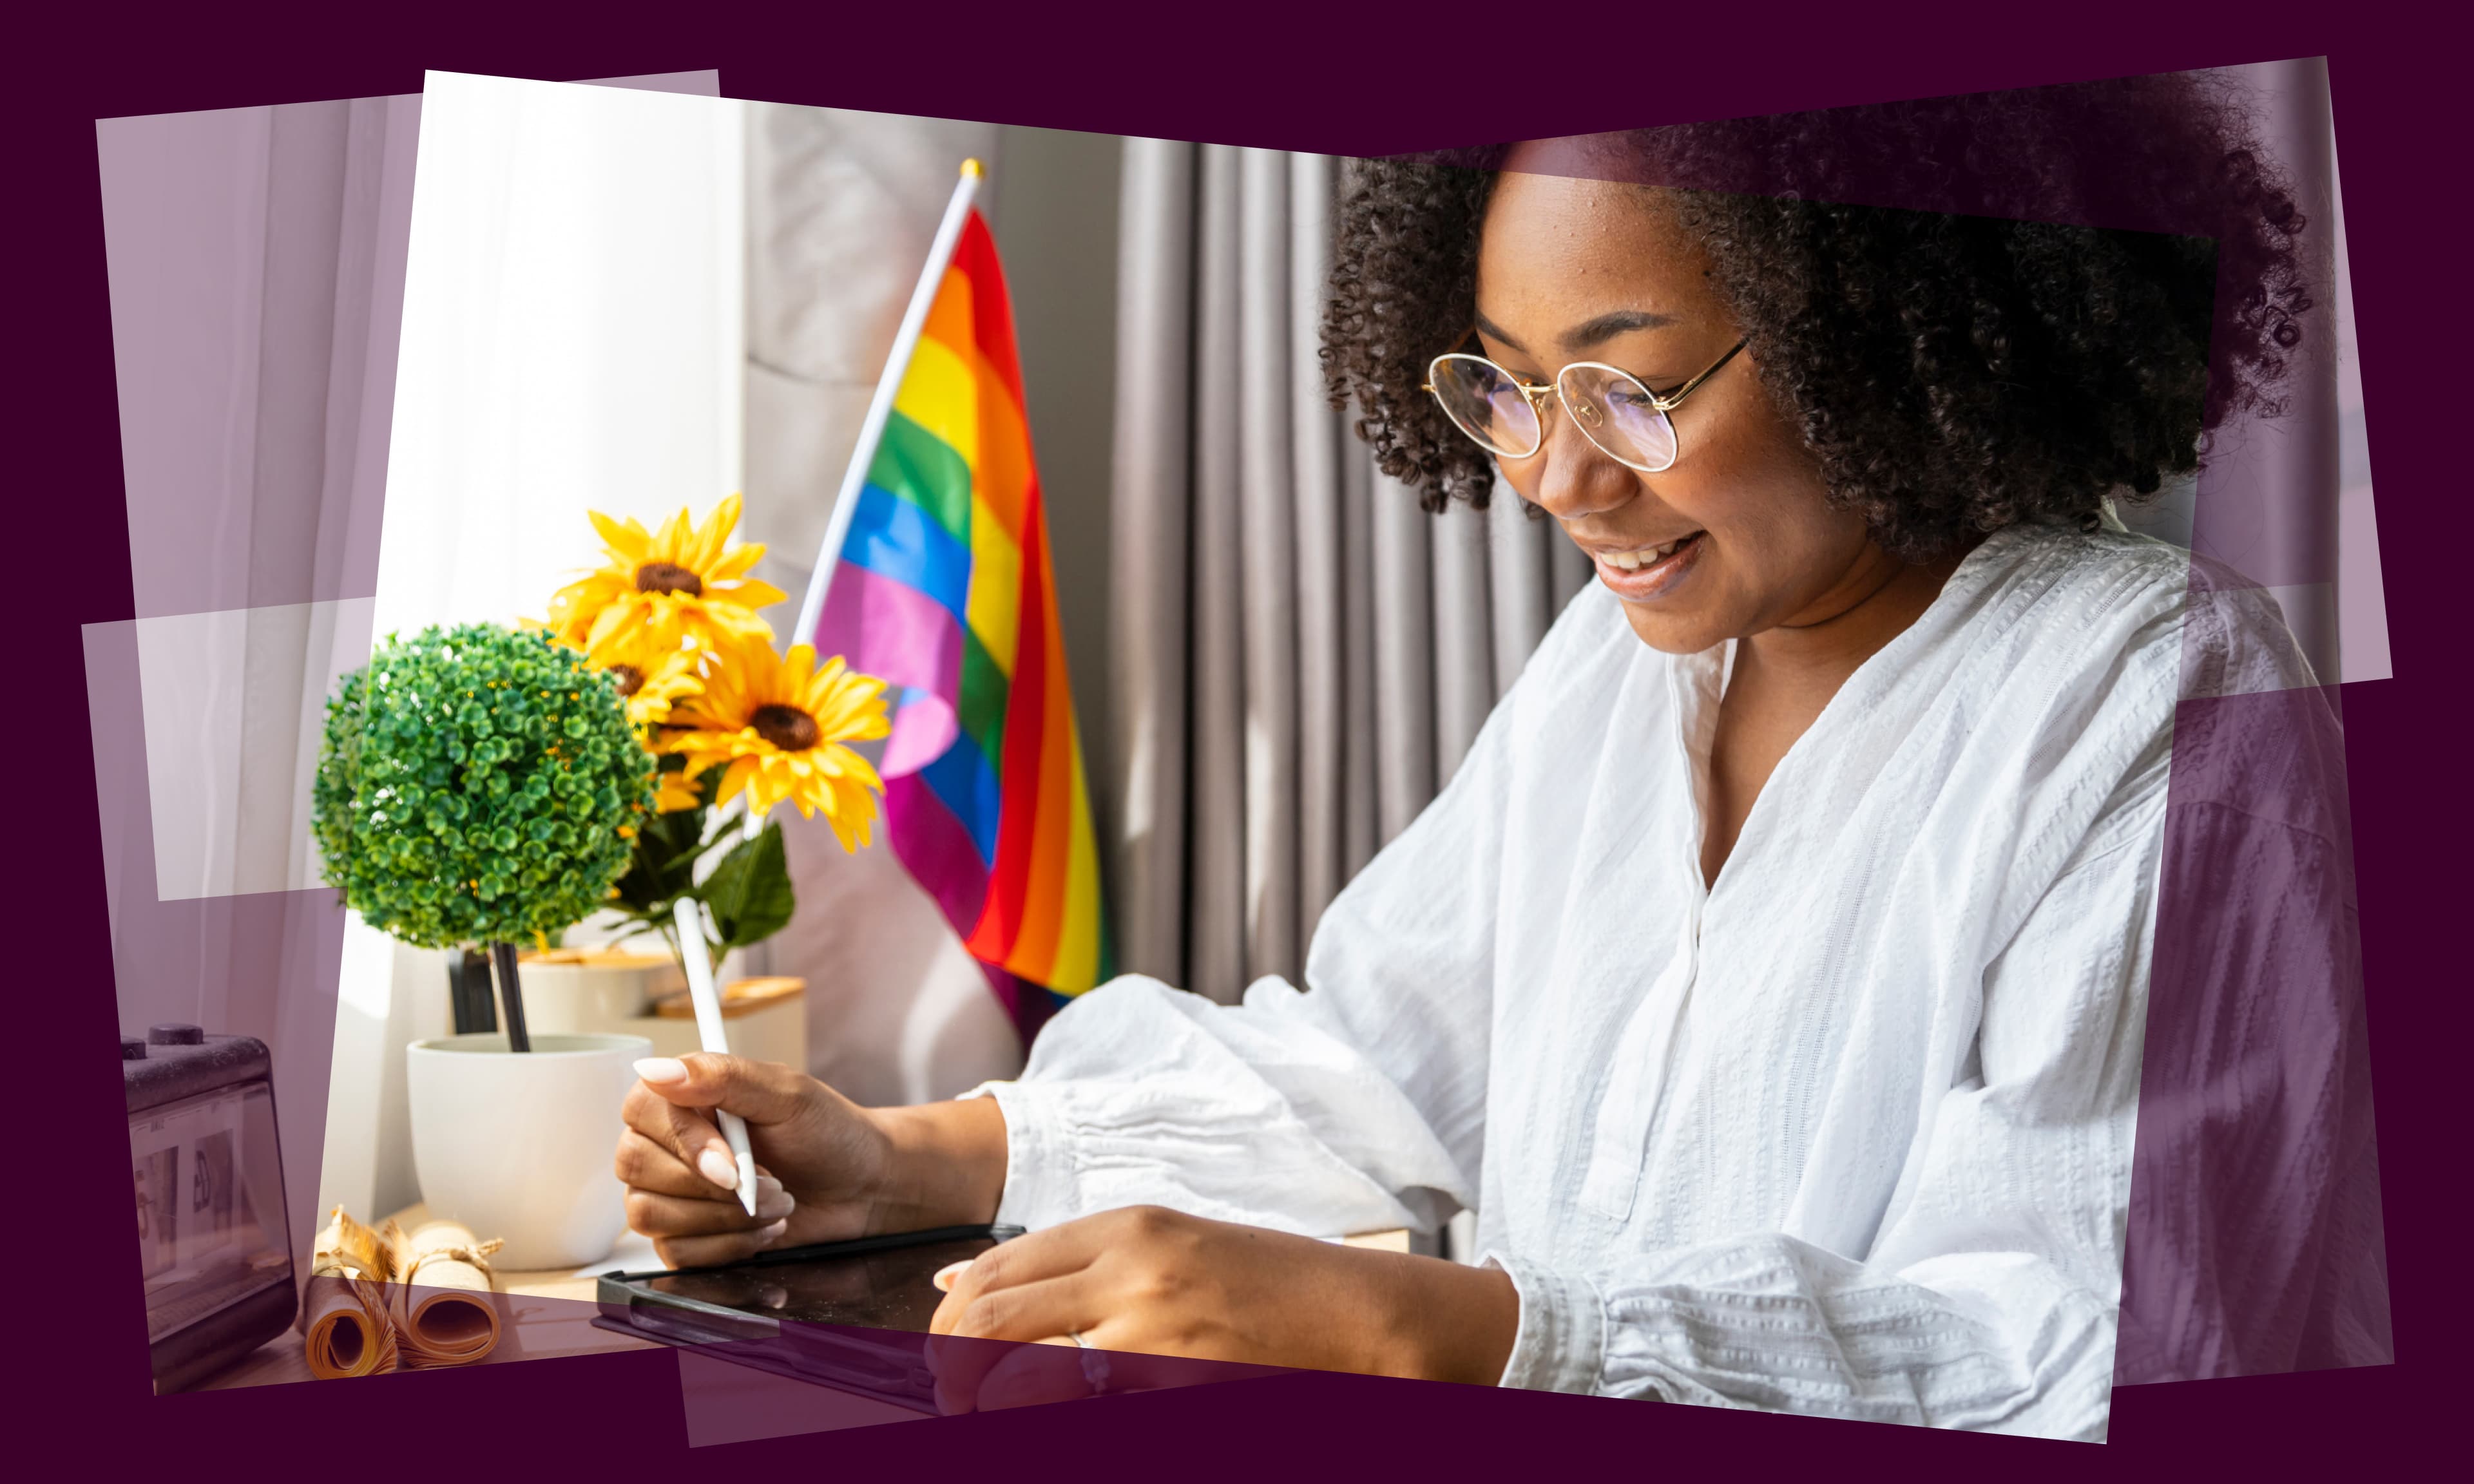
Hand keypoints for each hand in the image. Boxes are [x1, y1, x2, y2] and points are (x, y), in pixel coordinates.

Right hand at [614, 1055, 1006, 1266]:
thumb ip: (722, 1077)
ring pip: (650, 1214)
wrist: (862, 1188)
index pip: (641, 1111)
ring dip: (724, 1218)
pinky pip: (676, 1253)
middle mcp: (665, 1143)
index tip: (733, 1166)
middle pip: (636, 1166)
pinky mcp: (682, 1237)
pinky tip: (764, 1228)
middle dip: (713, 1187)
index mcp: (682, 1097)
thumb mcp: (786, 1095)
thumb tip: (656, 1069)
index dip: (685, 1144)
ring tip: (775, 1203)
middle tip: (770, 1183)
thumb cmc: (828, 1133)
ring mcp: (668, 1193)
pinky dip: (729, 1245)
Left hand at [924, 1205, 1519, 1411]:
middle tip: (951, 1400)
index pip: (996, 1268)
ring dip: (983, 1410)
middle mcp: (1133, 1273)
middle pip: (989, 1321)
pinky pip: (1080, 1421)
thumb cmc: (1271, 1287)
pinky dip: (1044, 1431)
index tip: (943, 1352)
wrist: (1367, 1319)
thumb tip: (956, 1283)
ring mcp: (1155, 1337)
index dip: (949, 1319)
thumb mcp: (1172, 1249)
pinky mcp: (1177, 1393)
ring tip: (985, 1423)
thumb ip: (1074, 1265)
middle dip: (949, 1370)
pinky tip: (1045, 1432)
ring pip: (1015, 1381)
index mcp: (1130, 1227)